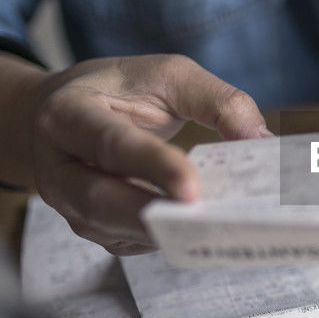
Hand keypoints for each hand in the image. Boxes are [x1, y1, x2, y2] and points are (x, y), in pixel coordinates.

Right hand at [0, 51, 268, 253]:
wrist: (57, 115)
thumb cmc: (118, 91)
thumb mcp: (166, 75)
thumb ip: (216, 100)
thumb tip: (261, 139)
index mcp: (67, 115)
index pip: (110, 144)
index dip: (151, 166)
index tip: (193, 188)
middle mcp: (59, 168)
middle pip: (101, 202)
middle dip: (155, 216)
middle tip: (208, 222)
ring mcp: (72, 207)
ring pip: (117, 231)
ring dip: (169, 235)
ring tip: (221, 230)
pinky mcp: (96, 229)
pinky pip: (133, 242)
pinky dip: (171, 240)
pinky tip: (209, 233)